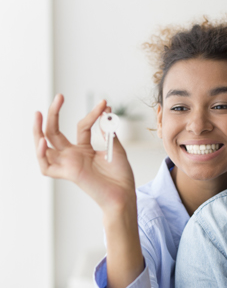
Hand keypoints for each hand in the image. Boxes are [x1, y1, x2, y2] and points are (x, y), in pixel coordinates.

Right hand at [33, 94, 135, 212]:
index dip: (92, 114)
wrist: (124, 193)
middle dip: (54, 113)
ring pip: (45, 147)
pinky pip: (47, 167)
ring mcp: (69, 164)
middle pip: (55, 132)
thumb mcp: (115, 147)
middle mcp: (73, 156)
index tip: (105, 104)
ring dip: (38, 131)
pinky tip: (44, 142)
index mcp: (84, 149)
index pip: (81, 126)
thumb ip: (108, 131)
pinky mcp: (69, 173)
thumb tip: (106, 111)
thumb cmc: (120, 174)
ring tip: (38, 114)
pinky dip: (42, 155)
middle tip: (59, 96)